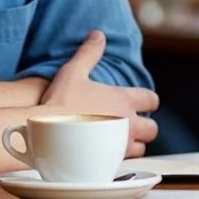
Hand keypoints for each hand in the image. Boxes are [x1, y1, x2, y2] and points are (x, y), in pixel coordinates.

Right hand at [40, 31, 159, 157]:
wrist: (46, 136)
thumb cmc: (60, 103)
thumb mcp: (73, 72)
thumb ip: (89, 53)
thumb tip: (98, 35)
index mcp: (123, 100)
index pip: (151, 99)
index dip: (148, 100)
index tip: (142, 102)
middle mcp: (128, 124)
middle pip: (153, 128)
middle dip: (145, 126)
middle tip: (132, 123)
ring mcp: (120, 146)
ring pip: (141, 148)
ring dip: (133, 144)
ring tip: (119, 140)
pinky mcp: (110, 164)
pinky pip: (124, 164)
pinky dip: (118, 158)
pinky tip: (104, 155)